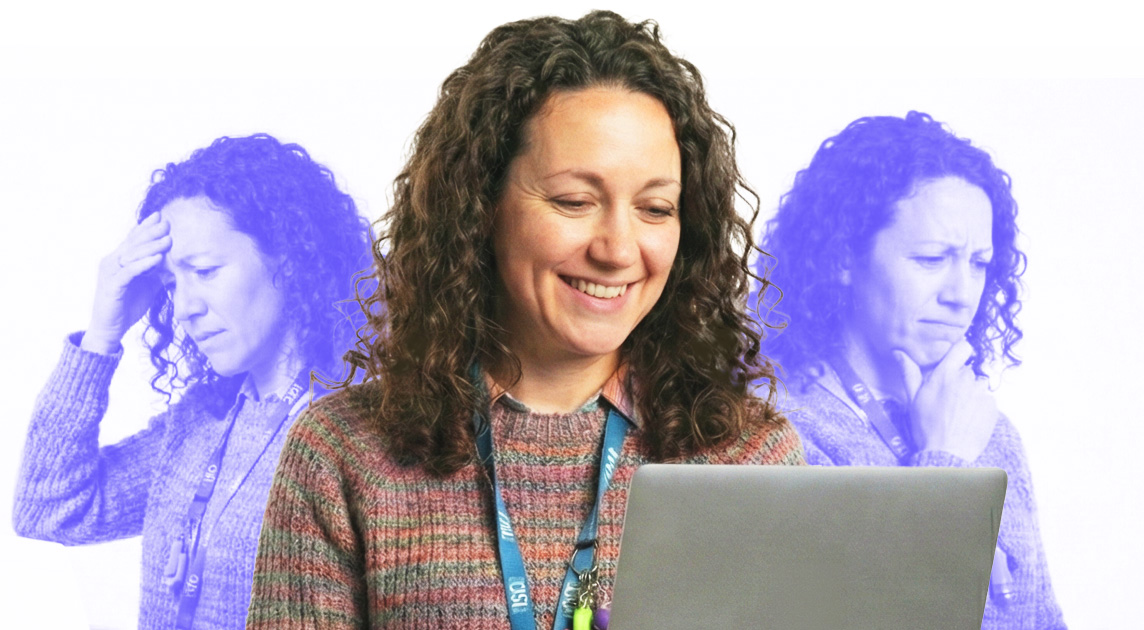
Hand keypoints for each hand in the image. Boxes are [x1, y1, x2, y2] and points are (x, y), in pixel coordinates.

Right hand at [81, 212, 171, 353]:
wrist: (110, 328)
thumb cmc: (128, 304)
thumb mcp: (148, 284)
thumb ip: (158, 271)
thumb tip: (177, 263)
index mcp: (120, 260)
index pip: (133, 239)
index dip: (146, 227)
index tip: (162, 217)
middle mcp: (112, 262)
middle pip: (133, 243)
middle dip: (151, 232)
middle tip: (167, 223)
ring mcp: (111, 273)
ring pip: (131, 254)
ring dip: (151, 246)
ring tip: (168, 239)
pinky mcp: (112, 286)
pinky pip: (129, 272)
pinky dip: (144, 264)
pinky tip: (157, 259)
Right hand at [892, 340, 997, 462]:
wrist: (947, 454)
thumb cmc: (926, 427)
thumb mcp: (913, 399)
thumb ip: (909, 372)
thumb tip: (899, 353)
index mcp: (945, 374)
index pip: (963, 347)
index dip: (959, 352)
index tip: (954, 361)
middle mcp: (966, 379)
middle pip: (967, 370)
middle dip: (959, 380)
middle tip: (948, 398)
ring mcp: (981, 393)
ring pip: (978, 385)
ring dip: (970, 393)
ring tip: (959, 411)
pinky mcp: (992, 407)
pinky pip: (987, 400)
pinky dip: (979, 406)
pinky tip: (968, 419)